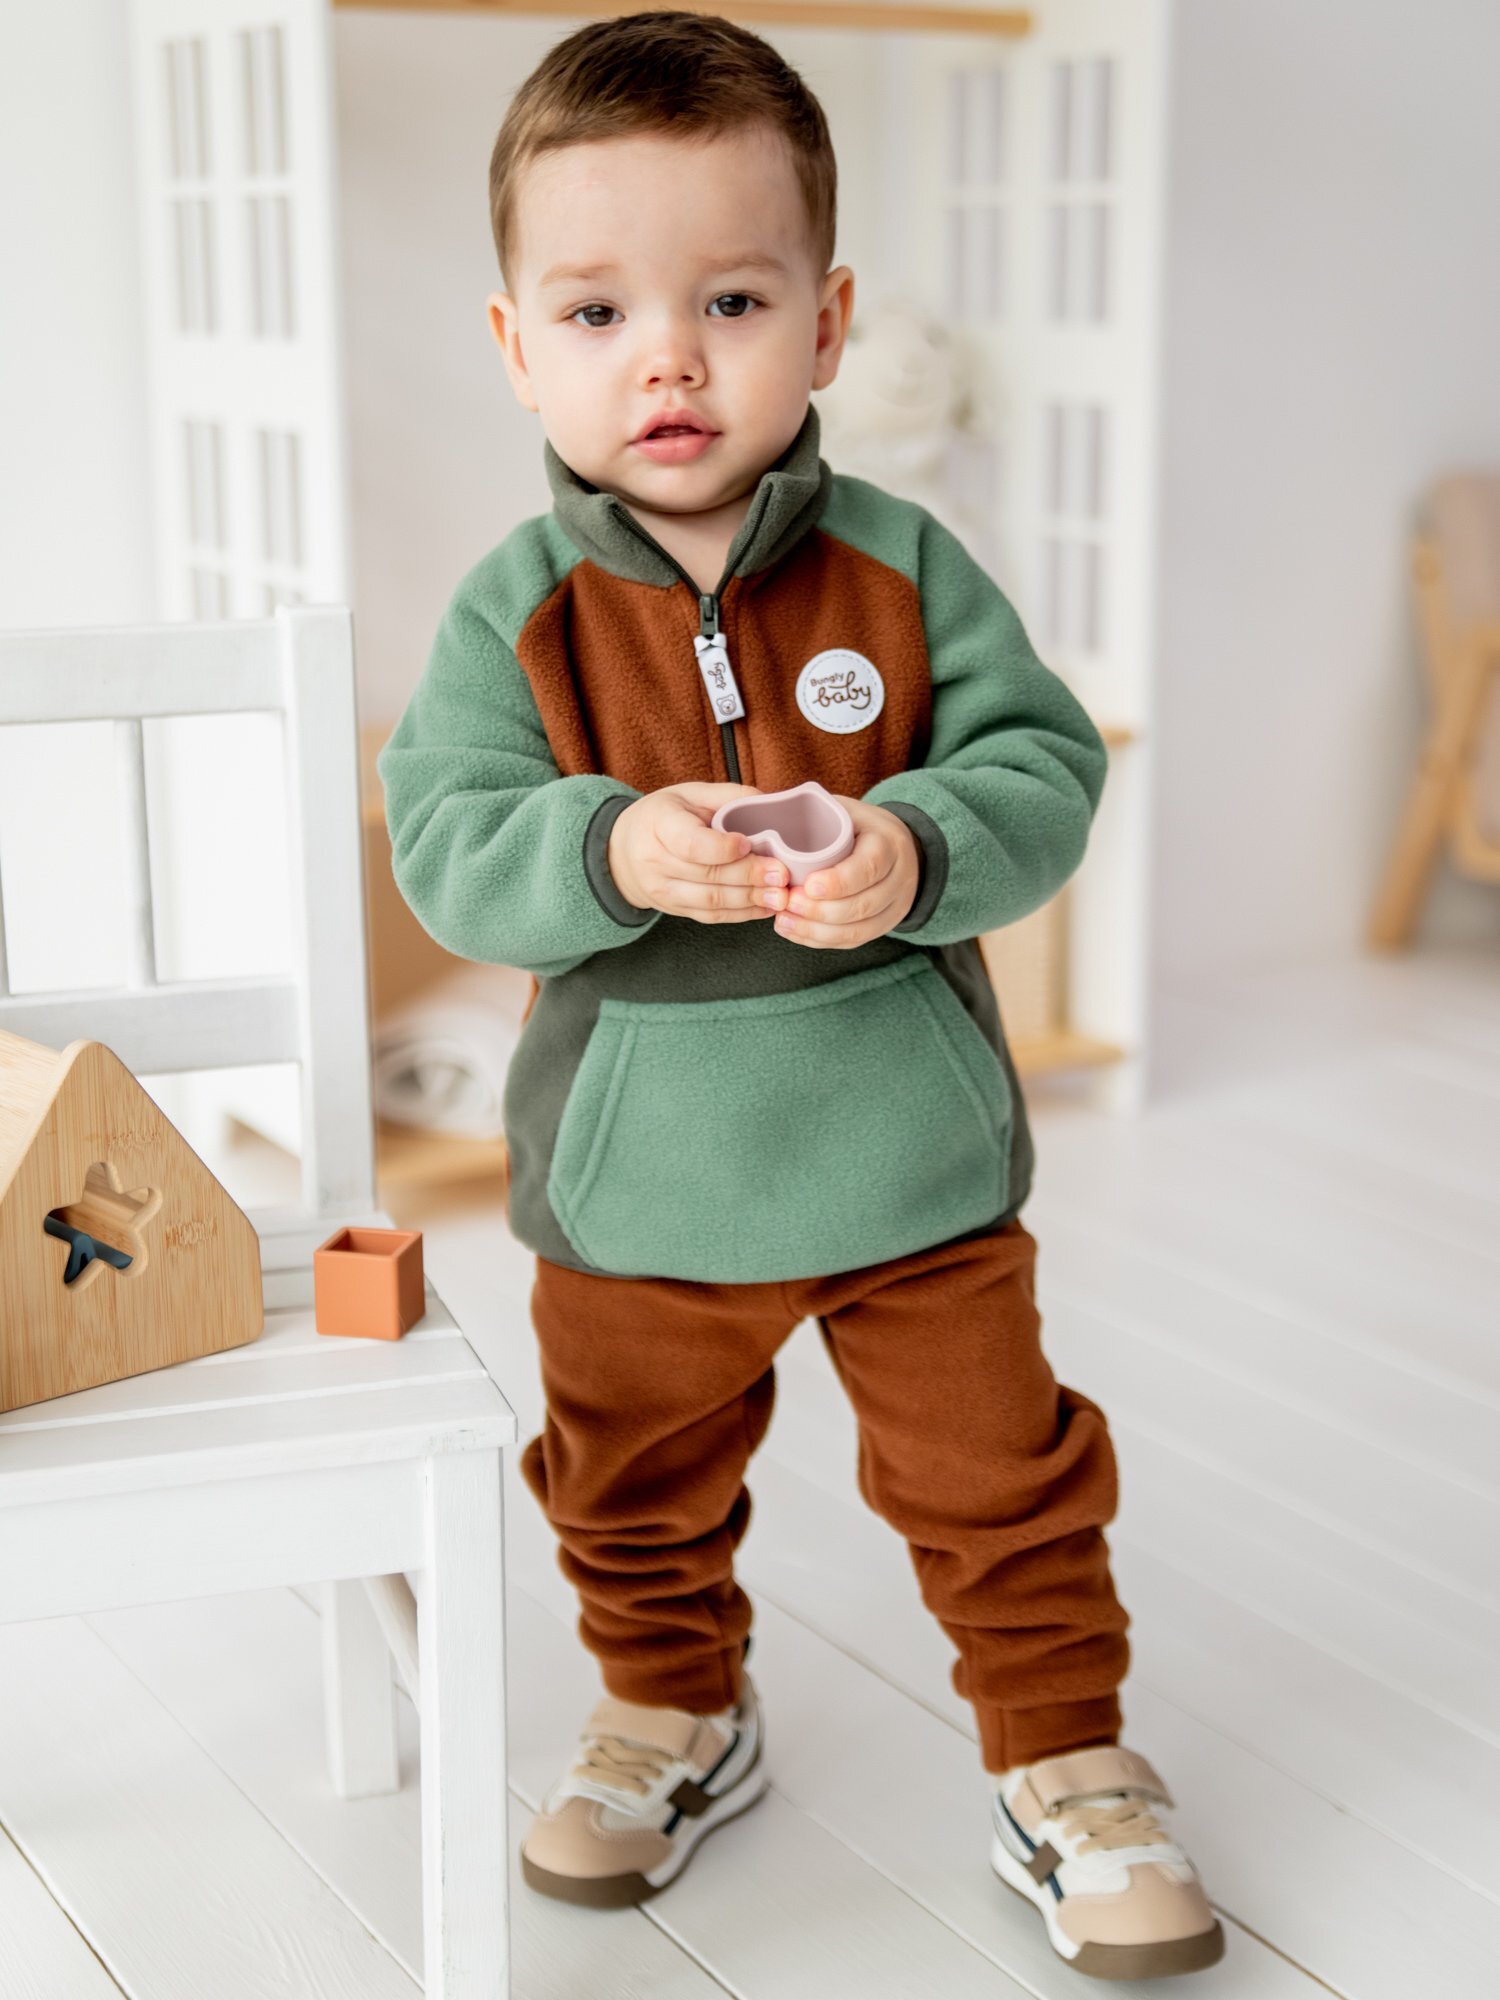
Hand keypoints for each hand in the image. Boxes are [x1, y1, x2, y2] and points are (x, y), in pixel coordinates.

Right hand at [607, 783, 788, 923]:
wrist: (624, 850)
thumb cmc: (665, 816)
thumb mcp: (689, 794)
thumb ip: (728, 796)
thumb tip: (771, 803)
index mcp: (658, 824)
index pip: (690, 844)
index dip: (723, 848)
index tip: (750, 844)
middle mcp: (655, 861)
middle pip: (707, 875)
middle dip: (749, 876)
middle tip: (781, 874)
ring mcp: (663, 891)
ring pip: (711, 901)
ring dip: (750, 900)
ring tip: (779, 895)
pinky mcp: (674, 909)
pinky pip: (711, 916)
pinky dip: (742, 914)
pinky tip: (765, 907)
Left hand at [769, 797, 921, 949]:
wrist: (897, 849)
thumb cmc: (859, 827)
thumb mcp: (846, 811)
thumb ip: (816, 814)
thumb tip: (766, 811)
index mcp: (888, 844)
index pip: (868, 868)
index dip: (839, 882)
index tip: (807, 885)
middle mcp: (898, 879)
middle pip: (862, 905)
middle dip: (820, 910)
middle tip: (786, 903)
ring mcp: (893, 907)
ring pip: (857, 931)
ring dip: (816, 930)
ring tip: (783, 920)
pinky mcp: (882, 927)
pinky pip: (852, 941)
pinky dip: (820, 940)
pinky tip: (794, 930)